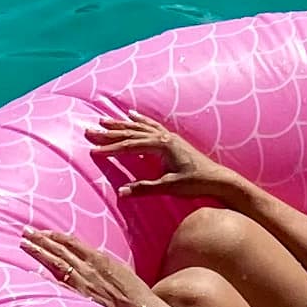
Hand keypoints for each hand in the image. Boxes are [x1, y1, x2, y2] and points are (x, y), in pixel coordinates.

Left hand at [24, 227, 158, 306]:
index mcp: (98, 258)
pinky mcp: (81, 299)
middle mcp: (88, 268)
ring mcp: (82, 284)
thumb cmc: (134, 292)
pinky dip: (46, 277)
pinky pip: (60, 286)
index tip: (41, 231)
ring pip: (56, 264)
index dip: (54, 236)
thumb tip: (89, 257)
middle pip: (59, 250)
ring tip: (24, 245)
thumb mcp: (119, 268)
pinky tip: (33, 272)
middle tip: (25, 232)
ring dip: (39, 253)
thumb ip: (101, 262)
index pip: (71, 242)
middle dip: (41, 240)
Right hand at [84, 110, 239, 205]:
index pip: (130, 146)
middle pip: (131, 132)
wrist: (217, 178)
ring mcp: (167, 136)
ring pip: (139, 127)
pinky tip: (132, 115)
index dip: (111, 148)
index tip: (93, 150)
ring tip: (104, 120)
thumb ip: (144, 188)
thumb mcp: (169, 187)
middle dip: (110, 132)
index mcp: (161, 145)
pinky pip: (150, 125)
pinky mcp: (171, 139)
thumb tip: (121, 192)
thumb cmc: (195, 182)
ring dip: (121, 124)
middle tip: (90, 130)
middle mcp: (163, 137)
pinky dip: (139, 120)